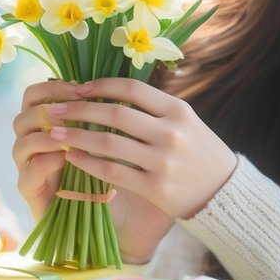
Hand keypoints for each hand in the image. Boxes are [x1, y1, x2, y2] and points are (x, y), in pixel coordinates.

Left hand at [12, 78, 238, 262]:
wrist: (225, 194)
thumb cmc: (200, 153)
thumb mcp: (187, 122)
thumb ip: (155, 108)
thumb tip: (111, 91)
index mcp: (178, 110)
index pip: (131, 88)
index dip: (99, 86)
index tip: (76, 88)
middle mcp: (171, 132)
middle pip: (115, 113)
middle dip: (78, 109)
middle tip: (54, 108)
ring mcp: (163, 161)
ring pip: (109, 143)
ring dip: (77, 136)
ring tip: (55, 133)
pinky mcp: (155, 188)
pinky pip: (113, 172)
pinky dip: (88, 163)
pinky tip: (73, 157)